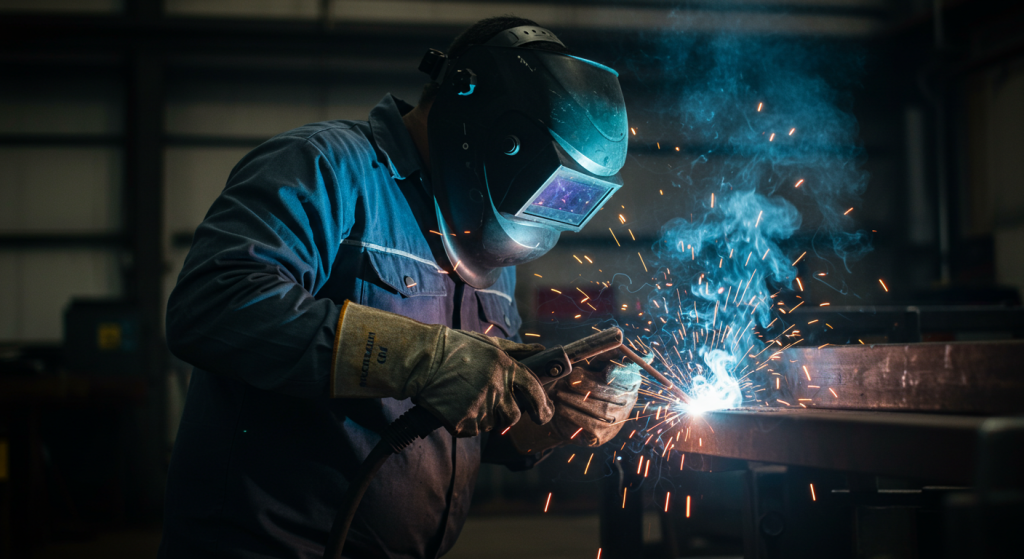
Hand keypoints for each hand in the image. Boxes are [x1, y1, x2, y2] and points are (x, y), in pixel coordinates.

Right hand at [330, 301, 553, 436]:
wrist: (421, 360)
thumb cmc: (455, 348)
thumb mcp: (488, 344)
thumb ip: (516, 350)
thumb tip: (540, 349)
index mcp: (506, 368)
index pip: (535, 391)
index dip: (542, 406)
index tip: (543, 415)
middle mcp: (497, 389)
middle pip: (514, 416)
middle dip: (507, 415)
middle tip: (492, 406)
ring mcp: (480, 407)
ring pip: (491, 424)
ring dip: (483, 416)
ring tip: (465, 397)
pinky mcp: (463, 422)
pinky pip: (472, 430)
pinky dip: (466, 422)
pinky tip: (455, 405)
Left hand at [508, 348, 644, 452]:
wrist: (561, 411)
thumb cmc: (579, 382)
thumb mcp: (590, 364)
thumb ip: (601, 352)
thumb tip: (616, 339)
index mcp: (629, 379)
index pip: (631, 376)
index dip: (621, 374)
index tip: (605, 372)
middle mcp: (628, 401)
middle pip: (612, 394)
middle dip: (588, 386)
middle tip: (568, 380)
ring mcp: (617, 421)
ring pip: (600, 410)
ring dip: (576, 400)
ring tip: (560, 393)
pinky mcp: (602, 435)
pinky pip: (590, 425)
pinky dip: (573, 414)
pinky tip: (561, 407)